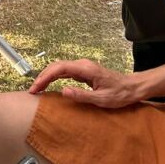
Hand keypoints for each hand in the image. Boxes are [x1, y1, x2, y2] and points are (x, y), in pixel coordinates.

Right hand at [27, 58, 144, 108]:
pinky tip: (48, 85)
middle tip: (32, 91)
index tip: (36, 87)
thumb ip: (82, 95)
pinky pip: (65, 72)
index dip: (45, 76)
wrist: (132, 88)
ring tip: (37, 89)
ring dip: (46, 77)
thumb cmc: (120, 94)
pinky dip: (54, 78)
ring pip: (59, 68)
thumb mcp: (102, 99)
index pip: (59, 68)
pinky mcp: (83, 72)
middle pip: (56, 66)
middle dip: (42, 77)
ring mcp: (82, 67)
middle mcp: (82, 64)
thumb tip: (63, 91)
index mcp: (85, 69)